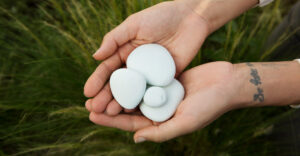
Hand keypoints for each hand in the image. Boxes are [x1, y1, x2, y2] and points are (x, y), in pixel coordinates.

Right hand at [83, 1, 209, 113]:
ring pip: (133, 92)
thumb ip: (114, 39)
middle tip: (95, 109)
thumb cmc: (161, 17)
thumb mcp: (134, 24)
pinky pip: (152, 92)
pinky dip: (142, 102)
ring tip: (110, 113)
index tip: (87, 93)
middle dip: (105, 96)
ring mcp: (150, 75)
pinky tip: (133, 111)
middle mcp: (136, 66)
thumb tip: (95, 57)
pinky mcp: (165, 80)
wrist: (191, 18)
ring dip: (121, 103)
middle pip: (119, 84)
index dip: (97, 81)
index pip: (108, 69)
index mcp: (125, 52)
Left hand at [88, 62, 238, 141]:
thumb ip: (161, 132)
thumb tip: (135, 138)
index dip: (111, 121)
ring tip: (98, 88)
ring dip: (118, 91)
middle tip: (88, 102)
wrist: (226, 83)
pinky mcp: (165, 80)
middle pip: (129, 109)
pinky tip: (118, 73)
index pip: (131, 124)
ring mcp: (161, 94)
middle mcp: (159, 110)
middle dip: (109, 106)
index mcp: (162, 123)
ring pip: (134, 94)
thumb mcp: (185, 122)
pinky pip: (145, 79)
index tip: (92, 115)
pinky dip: (132, 78)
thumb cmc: (209, 106)